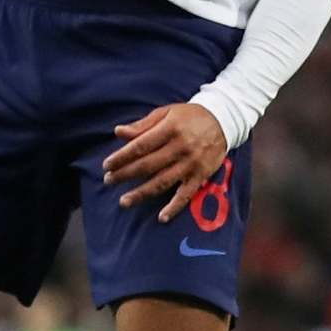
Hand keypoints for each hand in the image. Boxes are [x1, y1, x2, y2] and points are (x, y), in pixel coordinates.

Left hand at [101, 103, 229, 223]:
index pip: (140, 146)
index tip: (107, 165)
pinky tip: (162, 217)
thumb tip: (118, 132)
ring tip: (124, 201)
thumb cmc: (189, 116)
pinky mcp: (201, 175)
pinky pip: (186, 194)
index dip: (122, 157)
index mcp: (170, 129)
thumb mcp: (166, 113)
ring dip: (142, 193)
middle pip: (148, 165)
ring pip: (163, 182)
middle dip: (125, 174)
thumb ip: (142, 125)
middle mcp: (180, 147)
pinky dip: (175, 207)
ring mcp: (191, 163)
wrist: (223, 120)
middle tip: (108, 181)